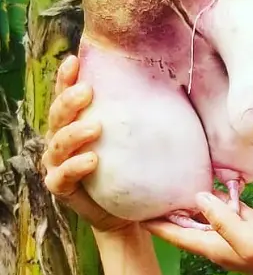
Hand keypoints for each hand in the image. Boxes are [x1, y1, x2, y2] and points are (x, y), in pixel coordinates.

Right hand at [42, 55, 136, 233]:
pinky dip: (75, 167)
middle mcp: (60, 141)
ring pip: (58, 144)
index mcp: (73, 124)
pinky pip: (63, 176)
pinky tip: (92, 160)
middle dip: (69, 101)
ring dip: (74, 133)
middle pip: (57, 116)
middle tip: (88, 91)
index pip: (65, 96)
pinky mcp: (61, 188)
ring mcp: (57, 165)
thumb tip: (172, 84)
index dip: (66, 78)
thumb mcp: (138, 141)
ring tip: (95, 128)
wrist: (128, 214)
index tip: (75, 60)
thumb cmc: (133, 172)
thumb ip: (142, 117)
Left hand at [143, 191, 252, 274]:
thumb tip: (199, 196)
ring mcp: (238, 234)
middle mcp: (222, 242)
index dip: (154, 223)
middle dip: (168, 210)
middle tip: (149, 188)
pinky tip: (213, 182)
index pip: (176, 235)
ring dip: (193, 201)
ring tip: (174, 180)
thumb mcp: (249, 238)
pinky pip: (231, 209)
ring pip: (208, 214)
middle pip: (187, 224)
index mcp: (215, 248)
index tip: (132, 209)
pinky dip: (221, 197)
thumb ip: (223, 219)